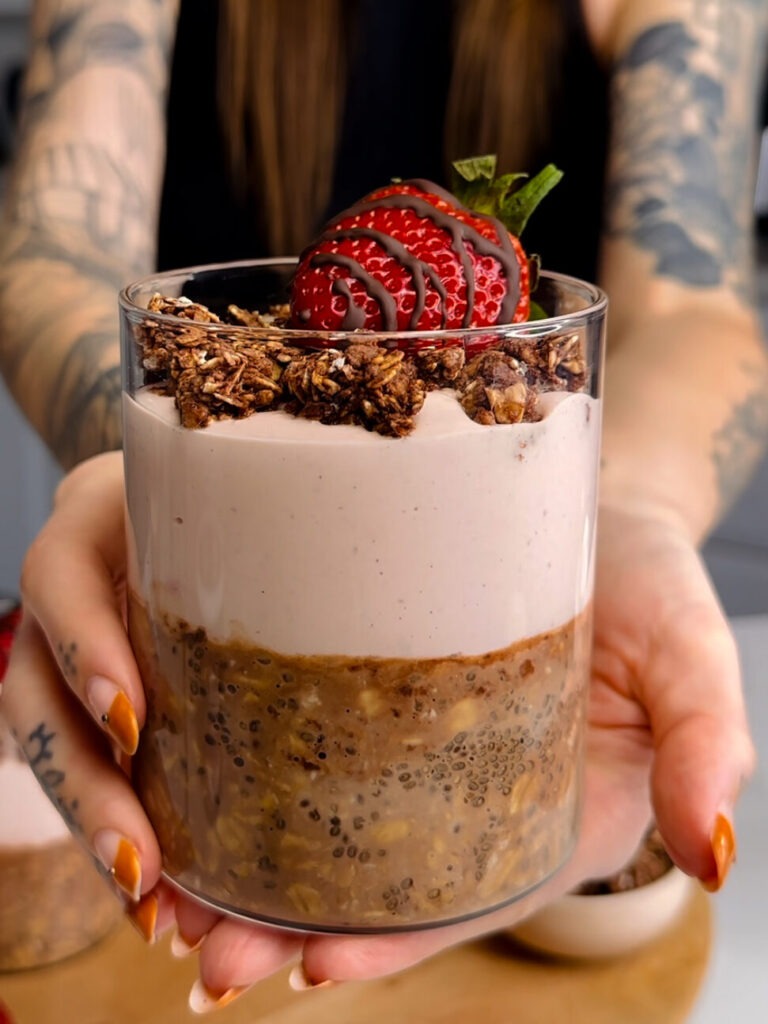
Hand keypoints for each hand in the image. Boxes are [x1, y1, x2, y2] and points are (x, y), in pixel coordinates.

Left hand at [0, 454, 753, 1008]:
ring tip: (168, 887)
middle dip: (288, 921)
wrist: (593, 500)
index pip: (463, 904)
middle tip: (202, 941)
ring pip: (326, 827)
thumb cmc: (650, 578)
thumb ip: (705, 737)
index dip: (395, 944)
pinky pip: (311, 745)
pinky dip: (253, 773)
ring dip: (248, 864)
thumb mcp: (690, 653)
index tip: (315, 963)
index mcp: (547, 815)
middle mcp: (472, 796)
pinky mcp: (380, 689)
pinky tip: (187, 772)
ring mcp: (421, 746)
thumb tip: (713, 845)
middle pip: (375, 881)